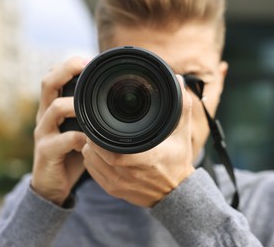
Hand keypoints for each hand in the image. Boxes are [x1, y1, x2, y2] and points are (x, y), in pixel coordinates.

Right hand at [32, 57, 87, 205]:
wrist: (53, 183)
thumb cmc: (71, 152)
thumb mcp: (81, 129)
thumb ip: (91, 116)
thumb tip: (121, 102)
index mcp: (54, 106)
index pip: (54, 77)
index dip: (68, 65)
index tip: (89, 60)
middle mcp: (45, 115)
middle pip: (47, 83)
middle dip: (66, 70)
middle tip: (85, 66)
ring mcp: (44, 133)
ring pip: (54, 108)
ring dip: (75, 104)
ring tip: (91, 107)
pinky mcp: (46, 151)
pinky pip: (61, 141)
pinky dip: (78, 139)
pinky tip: (90, 142)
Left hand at [82, 76, 194, 206]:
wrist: (176, 192)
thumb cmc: (178, 161)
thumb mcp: (183, 133)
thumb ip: (182, 107)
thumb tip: (179, 81)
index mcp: (143, 158)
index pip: (108, 146)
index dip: (99, 133)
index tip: (101, 121)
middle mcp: (126, 173)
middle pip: (94, 151)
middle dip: (94, 135)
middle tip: (100, 125)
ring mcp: (117, 183)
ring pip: (90, 160)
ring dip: (92, 147)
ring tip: (101, 137)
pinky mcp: (113, 189)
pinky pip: (92, 172)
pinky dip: (93, 160)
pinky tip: (101, 152)